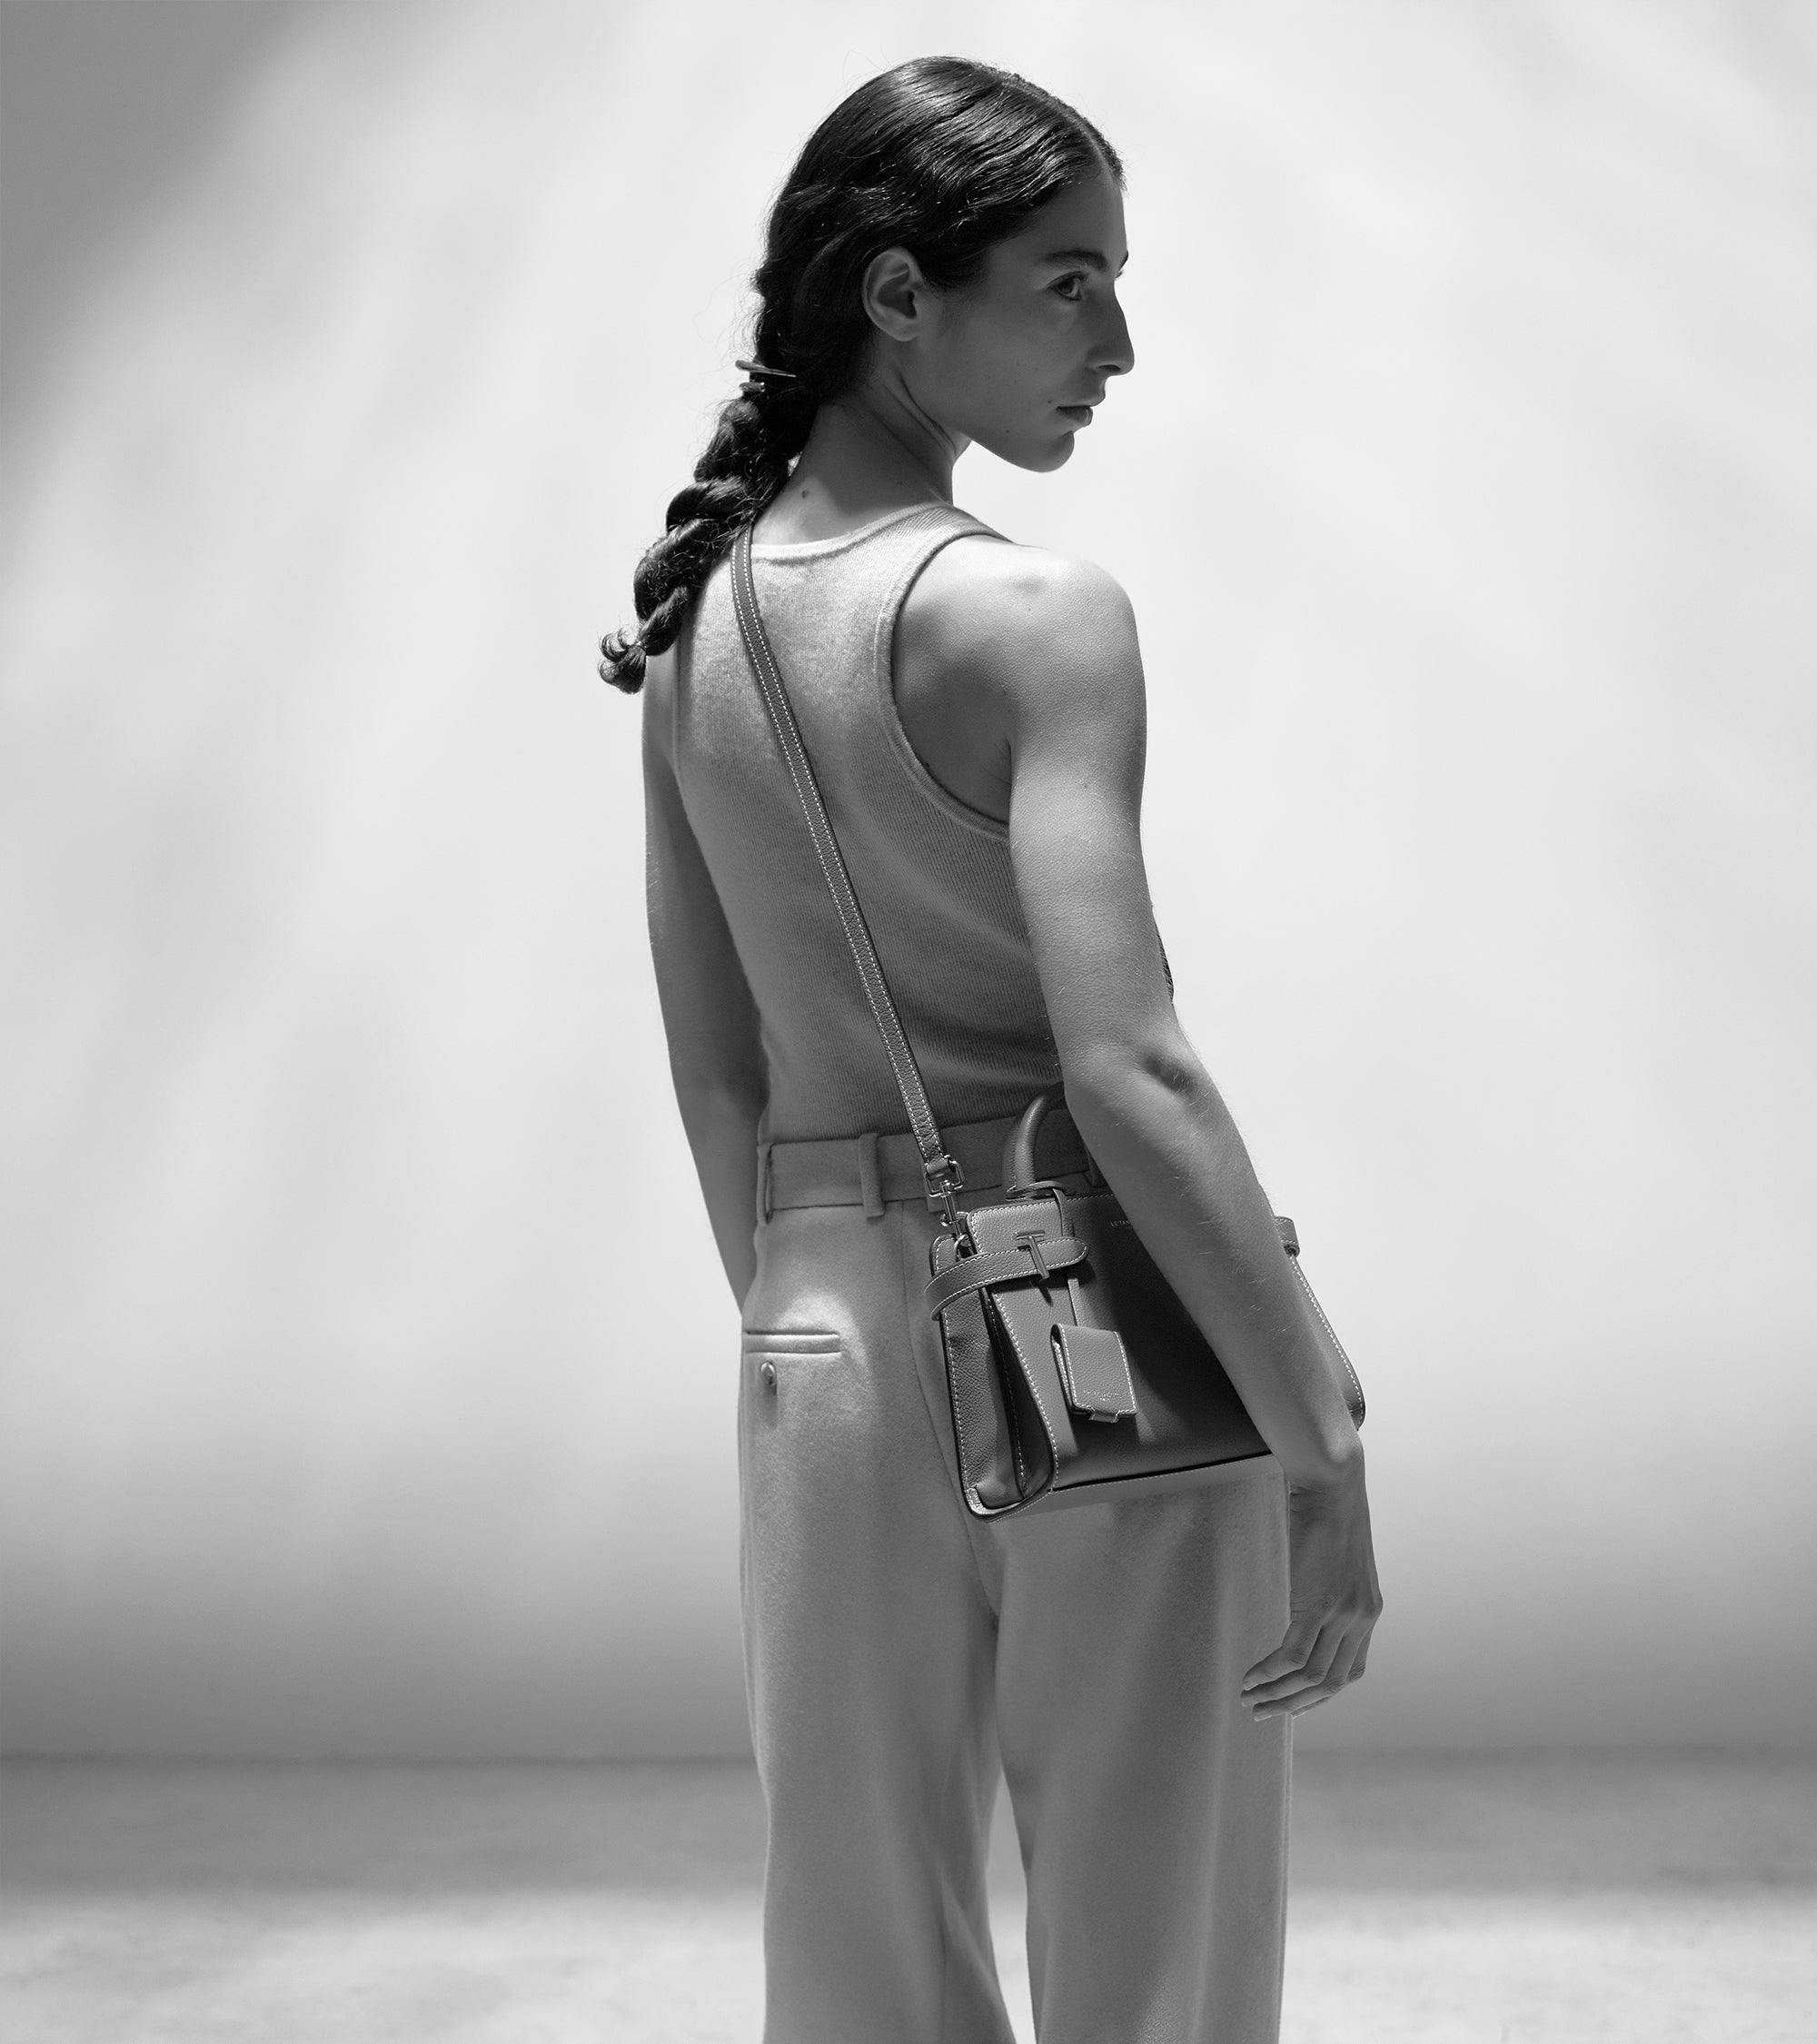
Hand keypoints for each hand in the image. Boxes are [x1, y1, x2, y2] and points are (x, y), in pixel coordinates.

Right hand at [1242, 1459, 1381, 1720]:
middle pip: (1331, 1684)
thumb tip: (1305, 1606)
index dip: (1320, 1696)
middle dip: (1294, 1705)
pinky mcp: (1319, 1604)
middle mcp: (1362, 1619)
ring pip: (1310, 1676)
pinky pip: (1292, 1655)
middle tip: (1263, 1713)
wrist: (1333, 1485)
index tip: (1292, 1704)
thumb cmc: (1329, 1513)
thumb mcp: (1337, 1562)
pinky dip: (1269, 1672)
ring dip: (1276, 1694)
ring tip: (1249, 1699)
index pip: (1350, 1673)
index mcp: (1369, 1613)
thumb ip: (1330, 1591)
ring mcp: (1343, 1614)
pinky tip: (1250, 1677)